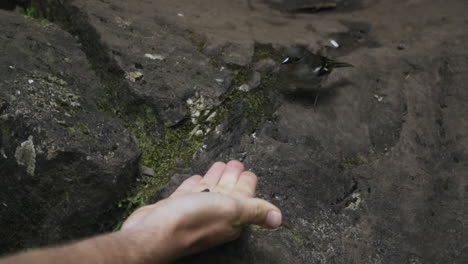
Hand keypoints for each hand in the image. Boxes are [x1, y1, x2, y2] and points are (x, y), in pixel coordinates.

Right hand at [120, 160, 281, 261]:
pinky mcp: (176, 209)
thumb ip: (254, 211)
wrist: (151, 233)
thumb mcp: (230, 211)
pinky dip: (195, 184)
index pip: (244, 198)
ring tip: (219, 165)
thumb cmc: (191, 221)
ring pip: (208, 191)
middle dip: (232, 177)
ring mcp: (193, 212)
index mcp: (230, 218)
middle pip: (227, 192)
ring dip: (215, 178)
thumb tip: (278, 219)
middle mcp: (214, 216)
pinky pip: (190, 193)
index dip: (247, 183)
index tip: (248, 171)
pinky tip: (196, 177)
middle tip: (235, 162)